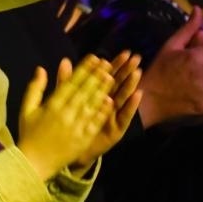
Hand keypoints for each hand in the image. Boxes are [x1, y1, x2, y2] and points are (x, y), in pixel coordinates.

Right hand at [16, 55, 116, 179]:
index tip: (94, 58)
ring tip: (111, 76)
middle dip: (96, 75)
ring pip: (92, 104)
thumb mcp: (26, 109)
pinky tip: (110, 101)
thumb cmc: (29, 134)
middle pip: (84, 91)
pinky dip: (102, 111)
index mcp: (52, 105)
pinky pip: (95, 123)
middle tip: (107, 63)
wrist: (33, 163)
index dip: (84, 69)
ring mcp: (76, 127)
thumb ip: (35, 88)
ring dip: (102, 90)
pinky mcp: (83, 139)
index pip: (71, 83)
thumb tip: (41, 68)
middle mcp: (66, 113)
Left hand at [76, 51, 142, 167]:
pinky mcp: (116, 129)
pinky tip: (138, 94)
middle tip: (136, 58)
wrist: (68, 149)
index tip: (123, 52)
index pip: (107, 76)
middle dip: (127, 71)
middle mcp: (107, 104)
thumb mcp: (66, 100)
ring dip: (131, 85)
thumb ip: (66, 81)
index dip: (115, 64)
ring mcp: (113, 116)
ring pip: (124, 98)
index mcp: (95, 95)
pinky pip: (125, 116)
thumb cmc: (69, 123)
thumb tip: (65, 60)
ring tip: (137, 72)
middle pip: (118, 84)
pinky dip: (131, 106)